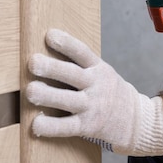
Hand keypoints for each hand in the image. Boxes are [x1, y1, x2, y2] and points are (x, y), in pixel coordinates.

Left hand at [26, 29, 162, 155]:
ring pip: (68, 100)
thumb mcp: (101, 71)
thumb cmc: (108, 90)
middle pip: (73, 75)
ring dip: (48, 95)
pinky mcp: (87, 126)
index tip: (49, 35)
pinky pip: (67, 127)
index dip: (67, 43)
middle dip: (52, 68)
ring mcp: (92, 106)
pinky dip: (51, 126)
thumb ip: (80, 64)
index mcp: (99, 68)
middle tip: (33, 62)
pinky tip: (36, 124)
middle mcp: (96, 85)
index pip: (82, 52)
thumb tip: (48, 50)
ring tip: (30, 90)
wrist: (132, 117)